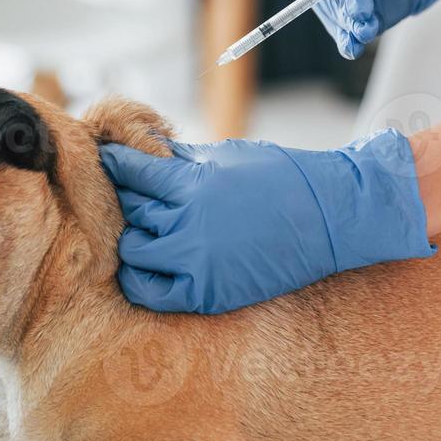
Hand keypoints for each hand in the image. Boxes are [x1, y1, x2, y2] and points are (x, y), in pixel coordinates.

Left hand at [98, 131, 433, 313]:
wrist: (330, 218)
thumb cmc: (281, 177)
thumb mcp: (228, 155)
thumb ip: (181, 158)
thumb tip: (140, 146)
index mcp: (194, 185)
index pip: (132, 172)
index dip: (116, 162)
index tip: (110, 158)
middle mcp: (189, 225)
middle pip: (131, 212)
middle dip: (130, 198)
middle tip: (134, 192)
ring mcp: (197, 264)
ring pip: (133, 252)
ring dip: (135, 237)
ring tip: (148, 227)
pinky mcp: (208, 294)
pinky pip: (150, 292)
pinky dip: (141, 278)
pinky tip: (150, 263)